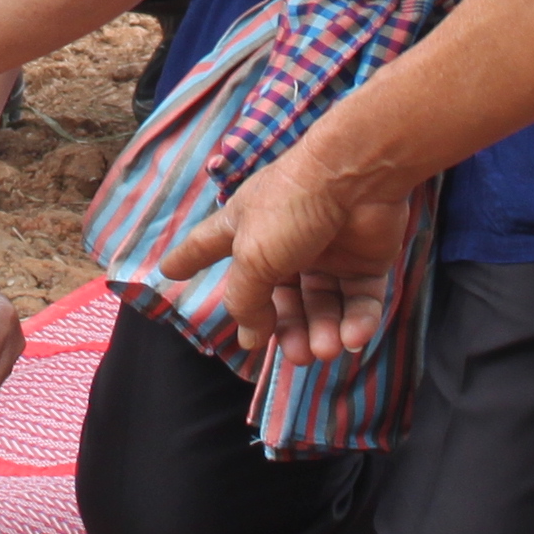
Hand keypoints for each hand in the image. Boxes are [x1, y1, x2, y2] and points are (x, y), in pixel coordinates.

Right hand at [166, 143, 413, 358]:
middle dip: (287, 329)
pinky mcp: (365, 260)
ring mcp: (327, 252)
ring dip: (322, 332)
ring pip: (322, 306)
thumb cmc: (292, 208)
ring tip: (324, 350)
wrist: (357, 178)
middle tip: (296, 354)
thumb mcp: (252, 257)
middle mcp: (285, 241)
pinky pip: (359, 300)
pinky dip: (357, 322)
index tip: (168, 270)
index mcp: (246, 228)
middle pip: (279, 298)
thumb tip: (250, 338)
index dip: (188, 258)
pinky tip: (352, 337)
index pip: (208, 246)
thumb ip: (245, 301)